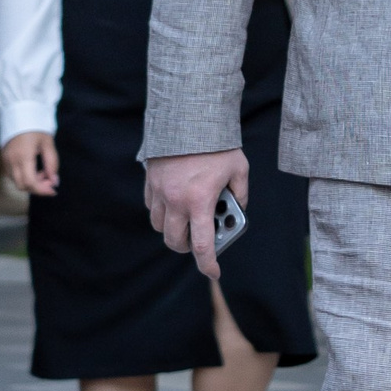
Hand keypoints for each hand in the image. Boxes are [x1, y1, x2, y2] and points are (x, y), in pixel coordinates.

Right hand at [2, 131, 57, 198]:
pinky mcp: (3, 159)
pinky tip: (33, 169)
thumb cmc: (35, 127)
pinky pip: (13, 176)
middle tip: (50, 180)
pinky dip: (24, 178)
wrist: (19, 114)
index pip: (30, 183)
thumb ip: (52, 163)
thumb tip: (54, 181)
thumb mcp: (48, 143)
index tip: (53, 190)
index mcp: (23, 157)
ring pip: (16, 182)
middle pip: (22, 186)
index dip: (42, 190)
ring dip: (31, 183)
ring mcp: (5, 161)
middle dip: (37, 188)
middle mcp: (11, 161)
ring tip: (43, 172)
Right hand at [145, 148, 247, 277]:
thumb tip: (237, 208)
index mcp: (199, 201)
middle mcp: (175, 201)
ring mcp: (159, 192)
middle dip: (187, 247)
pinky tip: (175, 202)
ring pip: (159, 225)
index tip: (213, 272)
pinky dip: (162, 211)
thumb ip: (240, 193)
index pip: (202, 246)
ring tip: (187, 219)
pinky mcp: (150, 181)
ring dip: (172, 229)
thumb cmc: (218, 145)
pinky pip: (151, 206)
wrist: (189, 118)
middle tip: (199, 241)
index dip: (208, 264)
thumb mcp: (239, 169)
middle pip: (174, 241)